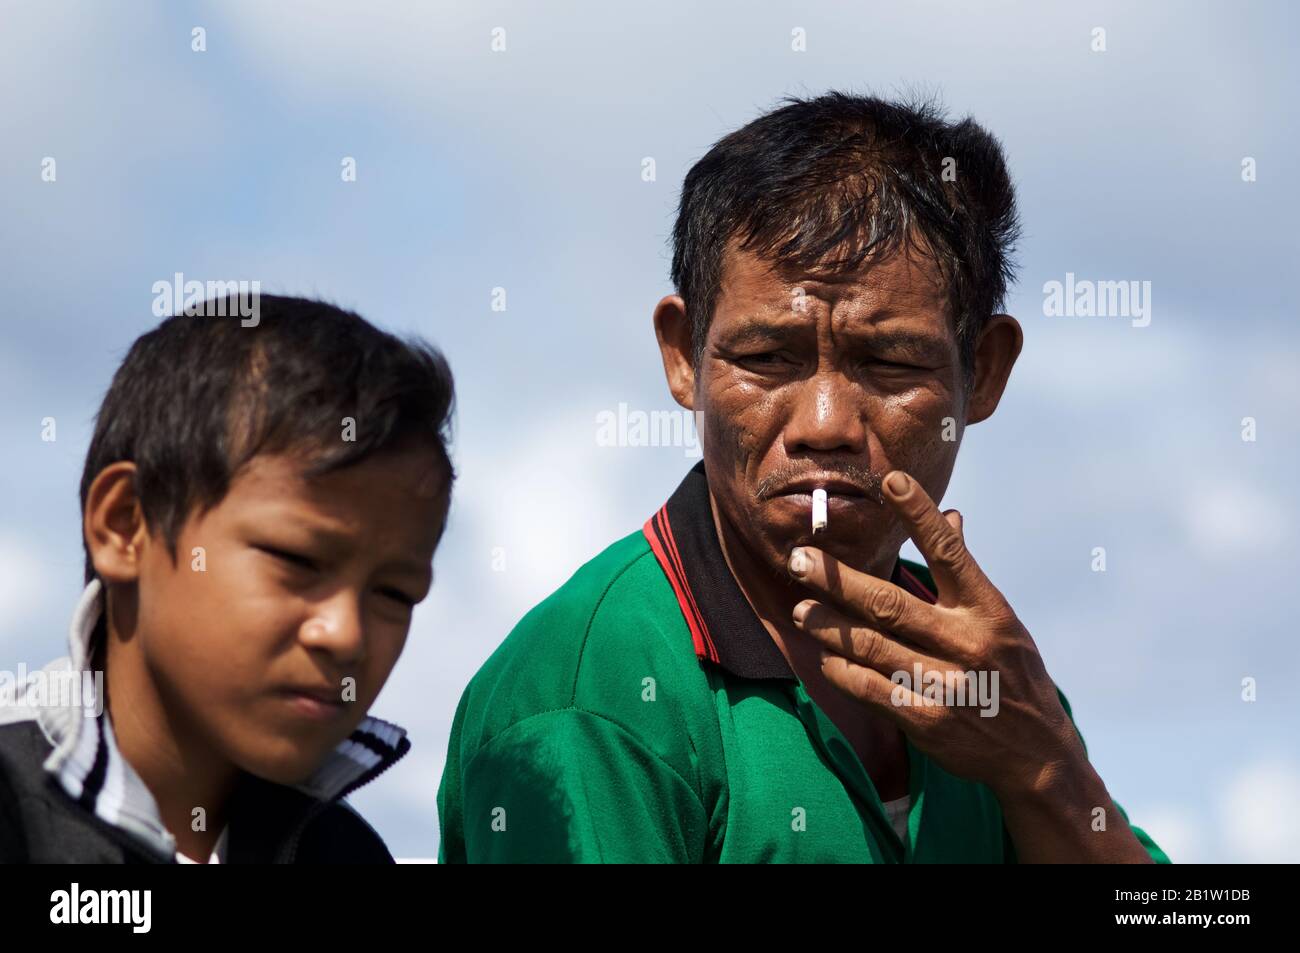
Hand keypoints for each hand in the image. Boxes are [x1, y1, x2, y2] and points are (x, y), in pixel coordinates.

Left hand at [786, 470, 1083, 799]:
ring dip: (830, 626)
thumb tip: (950, 515)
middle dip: (838, 580)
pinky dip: (843, 671)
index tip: (890, 480)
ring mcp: (949, 686)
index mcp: (989, 612)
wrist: (1037, 755)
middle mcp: (969, 644)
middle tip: (799, 560)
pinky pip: (872, 690)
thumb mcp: (1001, 622)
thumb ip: (966, 574)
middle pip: (890, 602)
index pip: (950, 553)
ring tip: (802, 610)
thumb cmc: (1011, 674)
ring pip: (872, 647)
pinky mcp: (929, 723)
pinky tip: (824, 658)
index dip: (920, 515)